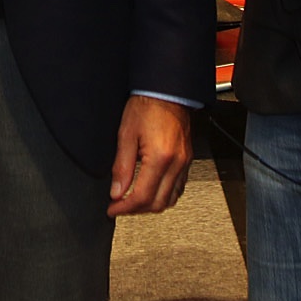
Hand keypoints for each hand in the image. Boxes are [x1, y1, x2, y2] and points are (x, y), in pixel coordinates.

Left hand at [107, 95, 192, 215]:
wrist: (167, 91)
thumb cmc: (147, 105)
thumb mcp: (126, 134)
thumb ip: (121, 166)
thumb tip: (117, 191)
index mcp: (160, 158)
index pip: (142, 197)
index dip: (124, 208)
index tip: (113, 208)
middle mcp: (176, 163)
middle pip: (158, 203)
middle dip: (136, 210)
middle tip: (120, 206)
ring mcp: (184, 163)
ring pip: (171, 199)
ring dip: (151, 205)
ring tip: (133, 201)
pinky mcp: (187, 160)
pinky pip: (179, 188)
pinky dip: (164, 195)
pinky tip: (152, 191)